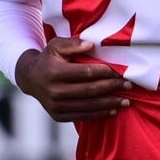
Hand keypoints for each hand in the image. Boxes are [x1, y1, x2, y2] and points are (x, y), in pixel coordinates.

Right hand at [13, 37, 133, 122]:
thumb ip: (73, 44)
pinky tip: (113, 110)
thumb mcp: (56, 45)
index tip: (120, 72)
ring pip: (88, 106)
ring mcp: (56, 106)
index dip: (105, 72)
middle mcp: (54, 91)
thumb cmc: (48, 59)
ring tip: (126, 101)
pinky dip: (99, 114)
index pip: (85, 73)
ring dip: (110, 104)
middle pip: (90, 90)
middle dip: (112, 88)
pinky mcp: (58, 116)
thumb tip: (92, 45)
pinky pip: (83, 116)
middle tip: (129, 85)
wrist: (30, 79)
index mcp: (54, 72)